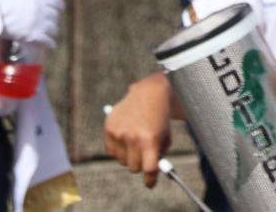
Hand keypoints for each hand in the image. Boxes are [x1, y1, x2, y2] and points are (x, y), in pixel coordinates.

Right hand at [0, 0, 63, 47]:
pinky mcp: (35, 35)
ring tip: (51, 35)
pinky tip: (52, 45)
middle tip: (51, 25)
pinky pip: (47, 40)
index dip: (59, 7)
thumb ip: (29, 2)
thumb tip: (33, 6)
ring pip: (53, 29)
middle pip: (55, 17)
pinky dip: (50, 44)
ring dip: (52, 32)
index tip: (59, 10)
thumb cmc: (0, 6)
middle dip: (54, 21)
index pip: (56, 2)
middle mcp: (42, 10)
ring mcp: (39, 22)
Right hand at [104, 74, 172, 188]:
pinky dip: (119, 149)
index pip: (148, 169)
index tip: (150, 183)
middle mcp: (132, 137)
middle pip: (134, 168)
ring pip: (122, 161)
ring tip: (137, 141)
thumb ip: (159, 153)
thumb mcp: (166, 135)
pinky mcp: (109, 127)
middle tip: (146, 155)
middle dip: (141, 164)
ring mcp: (119, 133)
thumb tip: (150, 170)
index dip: (150, 180)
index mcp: (150, 139)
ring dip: (130, 156)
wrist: (150, 92)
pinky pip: (111, 151)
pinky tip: (126, 137)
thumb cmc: (160, 116)